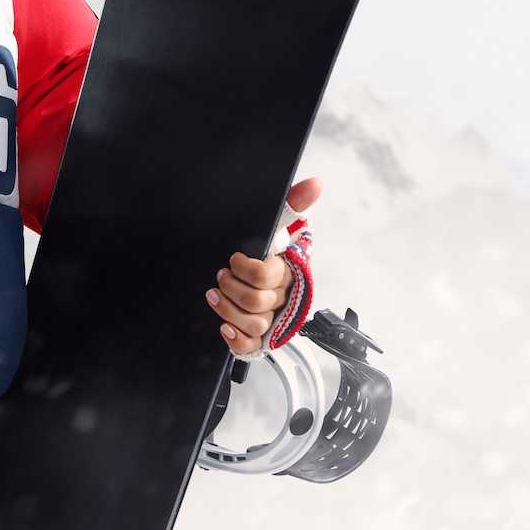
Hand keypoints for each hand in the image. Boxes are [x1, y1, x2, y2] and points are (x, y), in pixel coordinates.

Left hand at [207, 175, 320, 355]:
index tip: (233, 259)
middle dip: (231, 288)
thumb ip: (292, 204)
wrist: (248, 275)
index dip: (246, 268)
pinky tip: (224, 327)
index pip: (267, 275)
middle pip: (258, 302)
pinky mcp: (258, 337)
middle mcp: (281, 298)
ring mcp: (271, 319)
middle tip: (221, 275)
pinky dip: (236, 339)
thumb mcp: (275, 227)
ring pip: (253, 324)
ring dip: (227, 310)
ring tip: (214, 295)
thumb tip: (315, 183)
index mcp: (286, 273)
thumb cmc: (266, 253)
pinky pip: (250, 346)